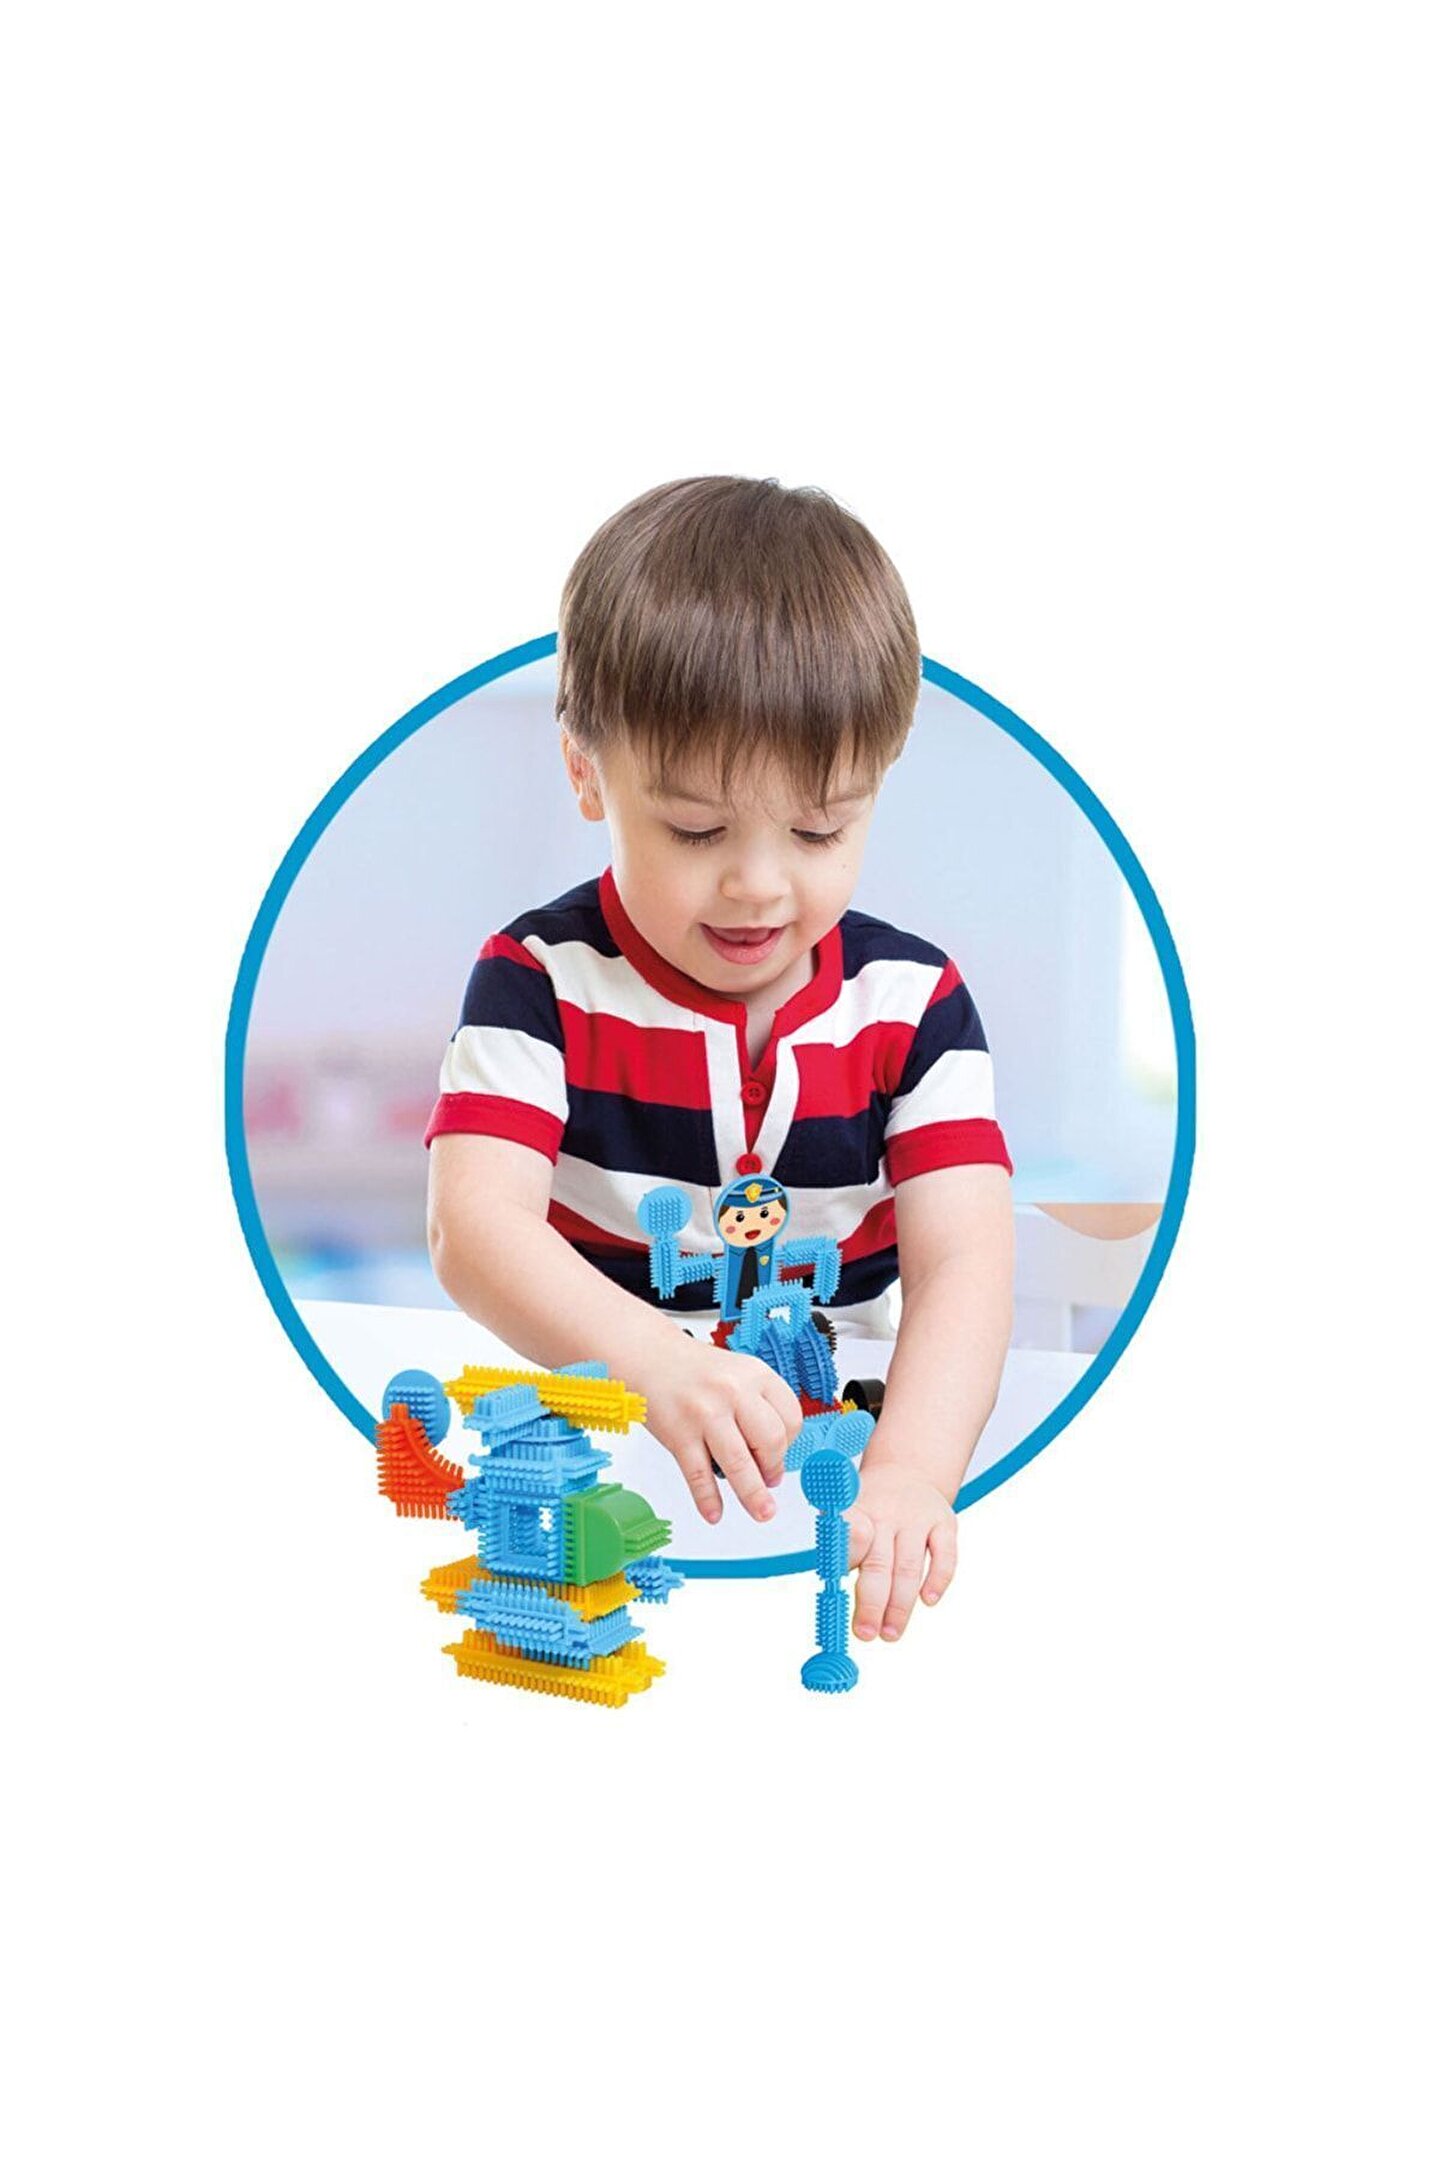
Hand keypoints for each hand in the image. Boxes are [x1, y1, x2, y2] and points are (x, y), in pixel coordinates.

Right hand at [638, 1334, 802, 1525]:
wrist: (649, 1357)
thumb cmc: (696, 1371)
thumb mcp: (738, 1374)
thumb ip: (759, 1406)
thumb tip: (772, 1457)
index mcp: (755, 1374)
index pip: (791, 1417)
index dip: (789, 1444)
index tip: (780, 1456)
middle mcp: (732, 1391)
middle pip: (770, 1442)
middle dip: (773, 1469)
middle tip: (769, 1481)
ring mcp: (705, 1414)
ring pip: (738, 1464)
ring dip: (753, 1496)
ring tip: (762, 1512)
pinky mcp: (679, 1434)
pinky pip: (699, 1475)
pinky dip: (708, 1500)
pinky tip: (714, 1513)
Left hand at [846, 1463, 956, 1641]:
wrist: (908, 1470)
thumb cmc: (871, 1508)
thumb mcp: (847, 1515)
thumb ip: (840, 1549)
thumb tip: (831, 1593)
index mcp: (855, 1512)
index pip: (847, 1538)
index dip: (845, 1563)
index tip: (838, 1592)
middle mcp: (886, 1514)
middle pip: (878, 1563)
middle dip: (871, 1604)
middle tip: (866, 1634)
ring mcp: (917, 1518)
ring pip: (908, 1566)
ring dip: (900, 1604)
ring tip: (890, 1634)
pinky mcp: (945, 1523)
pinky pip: (945, 1554)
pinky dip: (938, 1579)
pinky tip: (928, 1600)